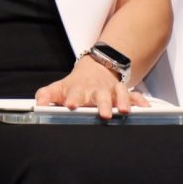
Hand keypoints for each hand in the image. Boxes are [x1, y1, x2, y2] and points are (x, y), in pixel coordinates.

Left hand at [34, 56, 150, 119]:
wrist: (96, 69)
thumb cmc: (76, 85)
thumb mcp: (59, 88)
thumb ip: (47, 95)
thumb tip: (38, 104)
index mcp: (79, 89)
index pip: (74, 93)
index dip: (73, 99)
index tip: (71, 105)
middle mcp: (96, 90)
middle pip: (100, 96)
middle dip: (102, 104)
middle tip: (103, 114)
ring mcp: (110, 90)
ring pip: (118, 94)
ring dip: (122, 102)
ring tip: (124, 111)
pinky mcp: (122, 93)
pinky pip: (134, 95)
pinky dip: (139, 101)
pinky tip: (145, 107)